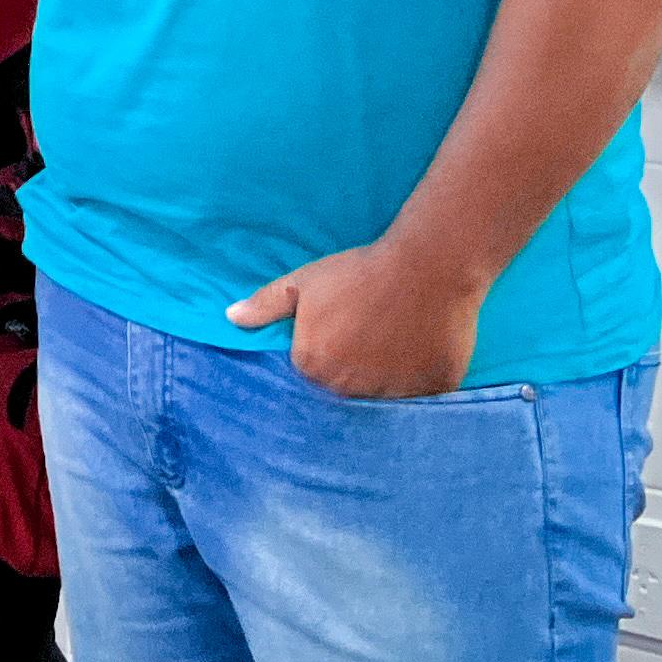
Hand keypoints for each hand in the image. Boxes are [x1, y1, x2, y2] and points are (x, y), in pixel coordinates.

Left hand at [230, 234, 490, 397]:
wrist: (425, 266)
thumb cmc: (358, 271)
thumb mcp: (303, 282)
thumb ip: (265, 305)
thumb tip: (232, 318)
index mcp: (311, 365)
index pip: (309, 371)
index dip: (323, 350)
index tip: (338, 330)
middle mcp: (347, 388)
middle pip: (342, 389)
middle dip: (349, 369)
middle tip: (367, 334)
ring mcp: (389, 393)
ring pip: (380, 396)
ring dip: (383, 378)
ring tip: (394, 340)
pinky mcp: (429, 391)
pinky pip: (419, 396)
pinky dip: (418, 381)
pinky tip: (419, 352)